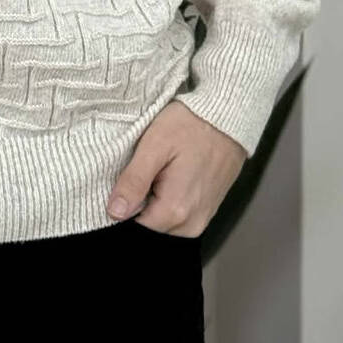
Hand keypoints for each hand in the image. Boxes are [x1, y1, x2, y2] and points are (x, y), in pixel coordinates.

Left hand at [106, 99, 245, 235]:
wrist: (228, 116)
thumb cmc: (191, 125)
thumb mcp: (154, 146)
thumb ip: (133, 182)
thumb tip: (114, 212)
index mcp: (175, 210)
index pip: (133, 225)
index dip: (124, 202)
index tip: (129, 177)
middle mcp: (191, 223)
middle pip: (150, 225)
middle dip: (141, 202)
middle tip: (148, 167)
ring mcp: (202, 218)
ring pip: (164, 221)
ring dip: (156, 199)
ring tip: (163, 168)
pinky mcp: (207, 209)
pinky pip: (180, 215)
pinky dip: (171, 198)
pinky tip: (173, 173)